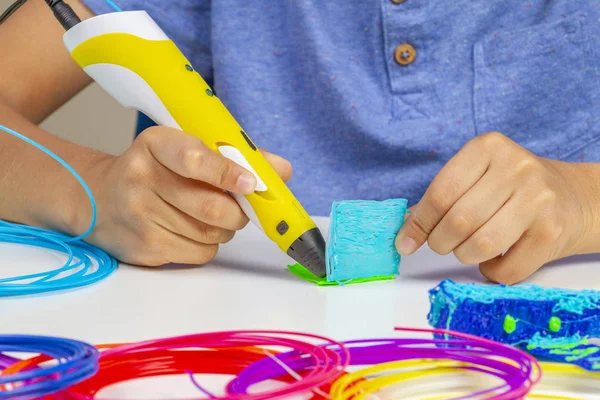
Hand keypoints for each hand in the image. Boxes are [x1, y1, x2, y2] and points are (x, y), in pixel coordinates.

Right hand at [78, 127, 291, 265]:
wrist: (99, 199)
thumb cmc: (155, 170)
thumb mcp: (184, 150)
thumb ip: (234, 157)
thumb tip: (282, 170)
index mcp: (156, 144)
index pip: (194, 159)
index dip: (228, 173)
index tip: (252, 184)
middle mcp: (141, 178)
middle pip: (211, 207)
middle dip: (238, 213)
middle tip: (240, 209)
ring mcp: (140, 216)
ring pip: (210, 234)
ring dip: (224, 230)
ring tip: (210, 217)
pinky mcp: (144, 247)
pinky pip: (199, 254)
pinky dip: (208, 246)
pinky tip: (192, 232)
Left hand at [395, 132, 591, 283]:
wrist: (575, 198)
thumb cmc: (511, 189)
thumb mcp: (477, 177)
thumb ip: (442, 199)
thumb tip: (405, 231)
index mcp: (488, 148)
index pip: (440, 193)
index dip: (419, 224)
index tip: (405, 242)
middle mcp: (516, 168)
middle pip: (458, 220)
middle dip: (440, 242)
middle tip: (442, 244)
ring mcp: (538, 199)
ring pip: (480, 245)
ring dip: (464, 256)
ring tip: (469, 249)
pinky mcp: (552, 231)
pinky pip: (505, 268)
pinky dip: (491, 271)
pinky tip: (495, 257)